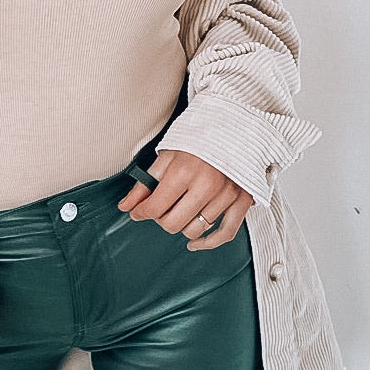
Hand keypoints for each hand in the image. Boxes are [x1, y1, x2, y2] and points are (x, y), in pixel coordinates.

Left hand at [116, 147, 252, 248]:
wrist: (231, 127)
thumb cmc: (197, 141)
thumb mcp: (165, 157)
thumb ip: (144, 185)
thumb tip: (126, 206)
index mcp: (184, 171)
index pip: (155, 208)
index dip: (141, 213)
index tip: (138, 212)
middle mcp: (206, 185)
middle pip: (173, 224)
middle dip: (161, 219)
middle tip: (161, 208)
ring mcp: (226, 194)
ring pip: (195, 230)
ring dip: (183, 225)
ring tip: (181, 211)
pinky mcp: (242, 200)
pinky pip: (225, 233)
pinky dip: (209, 242)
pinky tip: (196, 242)